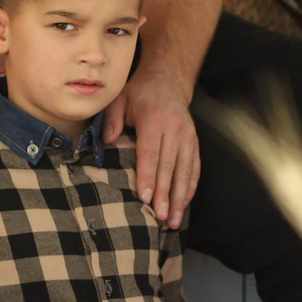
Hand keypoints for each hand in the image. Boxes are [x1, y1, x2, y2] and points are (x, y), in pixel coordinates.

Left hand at [108, 78, 200, 228]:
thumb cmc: (139, 94)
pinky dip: (190, 188)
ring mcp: (188, 137)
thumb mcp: (120, 99)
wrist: (168, 81)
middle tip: (161, 217)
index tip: (144, 198)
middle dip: (165, 195)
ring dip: (180, 198)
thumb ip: (112, 119)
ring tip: (174, 221)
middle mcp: (175, 130)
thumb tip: (107, 141)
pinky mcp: (194, 143)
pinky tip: (184, 205)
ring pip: (186, 171)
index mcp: (154, 120)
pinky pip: (195, 169)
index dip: (148, 177)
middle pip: (170, 167)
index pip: (151, 153)